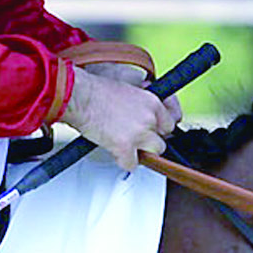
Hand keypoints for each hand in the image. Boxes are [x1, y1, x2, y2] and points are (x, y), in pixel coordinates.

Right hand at [61, 66, 181, 171]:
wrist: (81, 97)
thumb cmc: (96, 90)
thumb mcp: (129, 88)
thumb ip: (143, 101)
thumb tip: (145, 110)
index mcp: (152, 102)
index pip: (171, 121)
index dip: (161, 127)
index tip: (156, 130)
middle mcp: (149, 118)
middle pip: (163, 139)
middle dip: (151, 140)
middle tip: (137, 137)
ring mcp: (138, 134)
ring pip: (154, 152)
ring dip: (142, 151)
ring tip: (128, 146)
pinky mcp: (124, 147)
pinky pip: (133, 164)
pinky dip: (124, 161)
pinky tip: (117, 153)